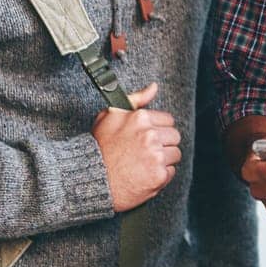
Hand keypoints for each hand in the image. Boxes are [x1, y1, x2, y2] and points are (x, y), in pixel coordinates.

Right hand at [92, 82, 180, 212]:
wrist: (91, 179)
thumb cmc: (99, 147)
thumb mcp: (110, 116)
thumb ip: (135, 99)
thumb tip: (154, 87)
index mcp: (140, 118)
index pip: (168, 120)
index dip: (158, 129)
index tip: (148, 136)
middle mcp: (150, 136)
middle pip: (174, 136)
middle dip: (163, 143)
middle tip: (145, 150)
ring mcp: (156, 156)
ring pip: (175, 154)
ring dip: (163, 159)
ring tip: (144, 162)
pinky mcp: (159, 175)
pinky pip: (171, 171)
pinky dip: (160, 175)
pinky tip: (145, 174)